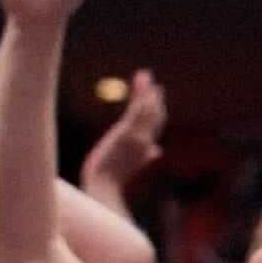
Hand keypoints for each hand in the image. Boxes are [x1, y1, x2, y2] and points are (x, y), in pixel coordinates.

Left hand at [82, 70, 166, 189]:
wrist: (104, 186)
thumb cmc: (111, 181)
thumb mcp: (128, 166)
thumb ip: (144, 158)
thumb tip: (157, 151)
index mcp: (145, 149)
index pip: (154, 127)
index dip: (157, 113)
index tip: (157, 101)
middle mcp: (145, 141)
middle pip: (155, 116)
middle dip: (155, 100)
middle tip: (156, 86)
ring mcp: (138, 136)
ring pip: (148, 110)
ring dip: (148, 92)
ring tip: (146, 76)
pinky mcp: (128, 132)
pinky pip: (138, 109)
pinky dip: (142, 95)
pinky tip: (144, 84)